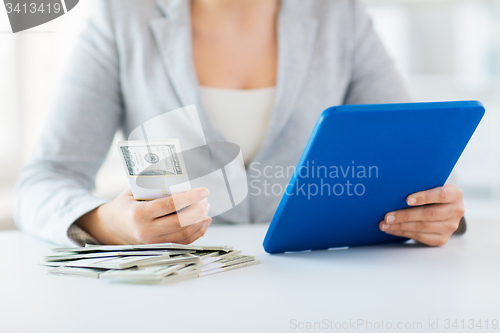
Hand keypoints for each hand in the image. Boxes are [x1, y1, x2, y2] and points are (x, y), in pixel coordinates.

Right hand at [77, 188, 211, 244]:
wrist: (111, 227)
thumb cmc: (125, 205)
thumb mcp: (133, 192)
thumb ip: (154, 187)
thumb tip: (181, 181)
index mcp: (139, 214)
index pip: (170, 205)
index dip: (189, 197)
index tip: (203, 191)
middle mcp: (146, 231)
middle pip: (181, 222)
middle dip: (198, 209)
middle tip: (206, 199)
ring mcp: (153, 242)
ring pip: (184, 233)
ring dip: (200, 220)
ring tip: (206, 207)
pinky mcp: (159, 247)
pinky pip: (184, 241)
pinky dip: (197, 232)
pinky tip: (205, 221)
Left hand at [379, 185, 464, 245]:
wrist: (445, 208)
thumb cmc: (432, 194)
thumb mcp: (432, 186)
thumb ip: (421, 186)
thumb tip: (394, 190)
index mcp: (455, 194)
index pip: (441, 195)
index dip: (424, 197)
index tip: (407, 199)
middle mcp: (456, 211)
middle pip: (428, 214)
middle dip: (405, 215)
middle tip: (387, 216)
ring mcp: (450, 227)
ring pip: (423, 227)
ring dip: (400, 226)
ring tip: (385, 224)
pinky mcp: (442, 238)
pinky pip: (420, 237)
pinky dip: (403, 233)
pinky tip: (392, 229)